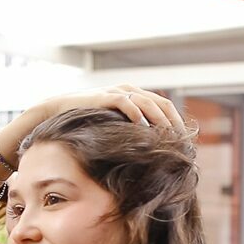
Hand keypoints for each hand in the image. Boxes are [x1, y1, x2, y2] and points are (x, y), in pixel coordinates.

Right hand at [41, 85, 184, 131]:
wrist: (59, 109)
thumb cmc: (87, 120)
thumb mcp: (113, 124)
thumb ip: (129, 130)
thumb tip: (148, 152)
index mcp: (136, 95)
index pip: (164, 105)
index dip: (176, 121)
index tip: (184, 139)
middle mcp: (130, 90)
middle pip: (162, 103)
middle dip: (174, 122)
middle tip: (182, 140)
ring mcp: (118, 92)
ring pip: (148, 103)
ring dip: (160, 120)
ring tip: (167, 136)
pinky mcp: (105, 96)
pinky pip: (126, 103)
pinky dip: (137, 115)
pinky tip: (143, 128)